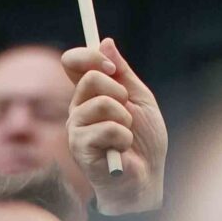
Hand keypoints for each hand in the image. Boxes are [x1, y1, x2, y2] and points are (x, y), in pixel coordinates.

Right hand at [63, 39, 167, 215]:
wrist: (148, 177)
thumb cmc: (145, 141)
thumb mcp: (139, 99)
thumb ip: (122, 73)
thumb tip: (105, 42)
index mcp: (90, 94)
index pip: (73, 63)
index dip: (90, 56)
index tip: (112, 67)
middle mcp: (78, 109)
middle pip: (89, 78)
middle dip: (118, 91)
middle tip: (128, 110)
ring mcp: (76, 128)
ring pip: (100, 103)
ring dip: (125, 119)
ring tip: (126, 135)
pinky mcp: (79, 148)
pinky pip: (107, 128)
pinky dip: (124, 138)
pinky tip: (122, 150)